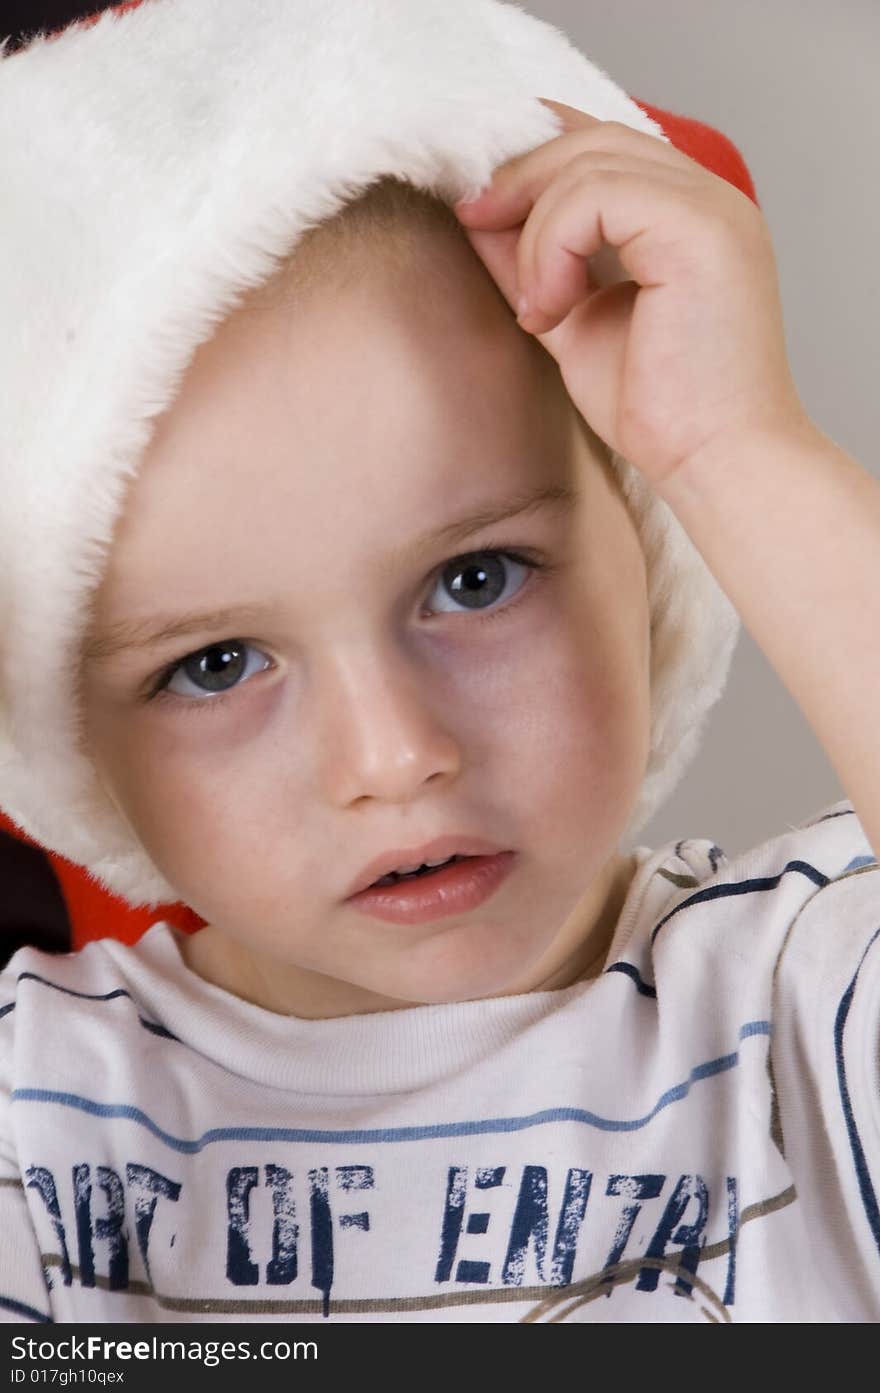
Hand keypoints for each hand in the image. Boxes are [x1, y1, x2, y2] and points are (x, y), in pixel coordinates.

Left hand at [453, 99, 810, 491]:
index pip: (605, 142)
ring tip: (535, 309)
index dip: (535, 158)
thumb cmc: (660, 411)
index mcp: (689, 215)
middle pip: (592, 138)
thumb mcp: (575, 319)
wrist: (713, 463)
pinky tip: (550, 309)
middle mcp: (710, 197)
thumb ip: (536, 263)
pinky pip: (596, 195)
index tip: (479, 208)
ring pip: (587, 162)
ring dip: (534, 234)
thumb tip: (477, 213)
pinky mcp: (700, 228)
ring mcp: (712, 206)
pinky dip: (553, 248)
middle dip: (519, 179)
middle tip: (474, 224)